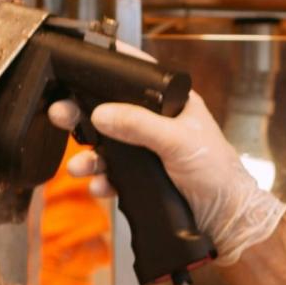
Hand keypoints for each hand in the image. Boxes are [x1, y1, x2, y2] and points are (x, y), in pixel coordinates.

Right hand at [47, 91, 285, 265]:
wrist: (225, 220)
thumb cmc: (217, 173)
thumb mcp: (177, 141)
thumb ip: (138, 125)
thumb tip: (101, 113)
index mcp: (171, 103)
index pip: (136, 76)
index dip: (110, 69)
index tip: (81, 64)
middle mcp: (155, 123)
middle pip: (110, 112)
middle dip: (83, 115)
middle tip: (60, 114)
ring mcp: (146, 152)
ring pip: (106, 146)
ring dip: (89, 157)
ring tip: (79, 167)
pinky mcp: (141, 178)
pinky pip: (112, 175)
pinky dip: (101, 181)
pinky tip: (100, 186)